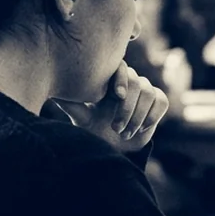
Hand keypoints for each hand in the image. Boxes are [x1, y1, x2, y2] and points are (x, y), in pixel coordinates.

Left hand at [54, 64, 169, 151]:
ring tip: (125, 133)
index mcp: (110, 80)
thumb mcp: (81, 118)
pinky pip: (161, 101)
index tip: (118, 96)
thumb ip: (71, 103)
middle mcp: (128, 81)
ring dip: (137, 116)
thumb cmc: (95, 130)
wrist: (115, 148)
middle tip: (116, 128)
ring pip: (149, 93)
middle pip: (136, 81)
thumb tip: (53, 91)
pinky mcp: (157, 101)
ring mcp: (144, 90)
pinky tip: (141, 129)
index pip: (120, 66)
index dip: (121, 78)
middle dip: (127, 108)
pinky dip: (152, 116)